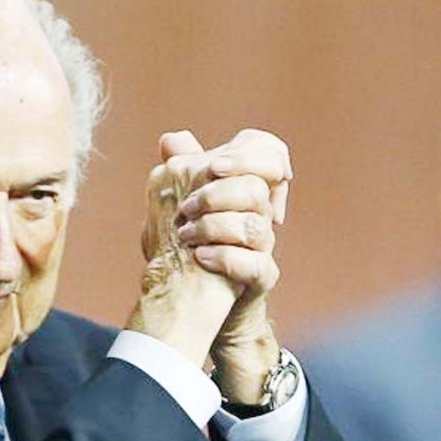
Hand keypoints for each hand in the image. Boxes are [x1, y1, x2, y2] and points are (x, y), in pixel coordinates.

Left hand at [129, 129, 291, 396]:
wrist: (195, 302)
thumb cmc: (190, 248)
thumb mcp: (180, 207)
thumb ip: (181, 172)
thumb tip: (171, 139)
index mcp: (244, 188)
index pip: (269, 151)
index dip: (248, 153)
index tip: (213, 166)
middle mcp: (261, 213)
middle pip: (261, 186)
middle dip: (218, 193)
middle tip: (186, 207)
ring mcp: (264, 246)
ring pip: (257, 227)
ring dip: (214, 229)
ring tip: (185, 237)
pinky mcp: (261, 277)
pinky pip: (257, 265)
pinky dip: (226, 259)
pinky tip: (201, 258)